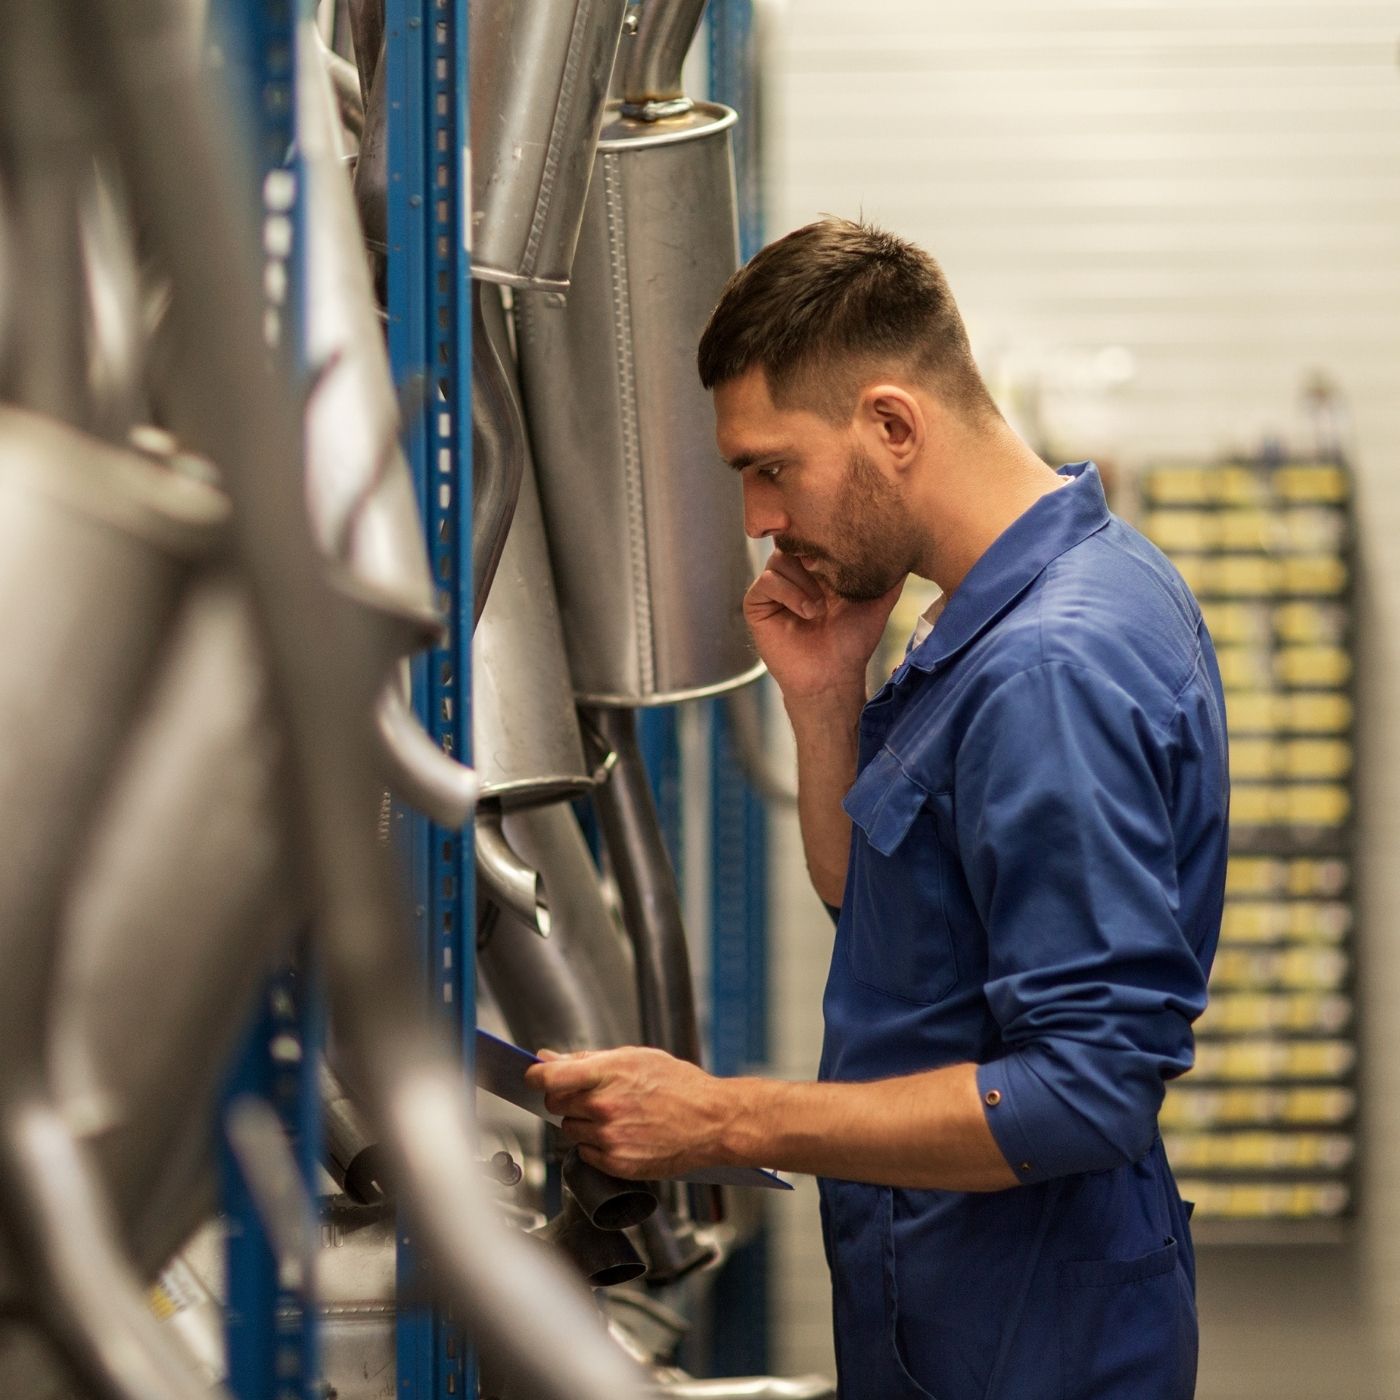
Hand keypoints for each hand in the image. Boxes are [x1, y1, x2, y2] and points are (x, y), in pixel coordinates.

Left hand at [523, 1047, 734, 1179]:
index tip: (534, 1076)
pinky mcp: (617, 1163)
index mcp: (608, 1074)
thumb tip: (547, 1058)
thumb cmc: (679, 1085)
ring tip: (615, 1115)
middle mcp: (605, 1107)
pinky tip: (622, 1134)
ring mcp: (610, 1137)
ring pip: (569, 1129)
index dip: (536, 1076)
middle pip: (555, 1103)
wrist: (712, 1121)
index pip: (550, 1077)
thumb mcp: (635, 1058)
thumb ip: (586, 1059)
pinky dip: (596, 1145)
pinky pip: (585, 1153)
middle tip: (593, 1095)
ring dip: (582, 1122)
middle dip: (566, 1097)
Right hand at [744, 549, 902, 701]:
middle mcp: (793, 573)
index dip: (826, 538)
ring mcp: (774, 587)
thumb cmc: (853, 641)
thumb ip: (891, 574)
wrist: (833, 675)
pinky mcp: (757, 603)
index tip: (843, 550)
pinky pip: (767, 581)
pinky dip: (790, 594)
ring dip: (804, 581)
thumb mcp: (878, 600)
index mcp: (817, 567)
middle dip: (813, 555)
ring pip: (780, 558)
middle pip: (794, 541)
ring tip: (821, 607)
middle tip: (829, 573)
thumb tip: (909, 545)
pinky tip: (808, 612)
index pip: (815, 535)